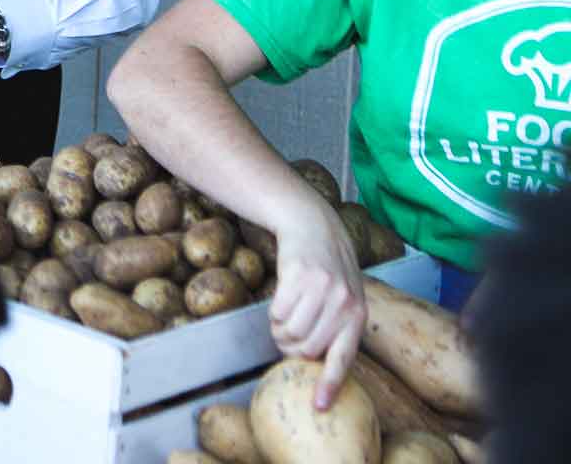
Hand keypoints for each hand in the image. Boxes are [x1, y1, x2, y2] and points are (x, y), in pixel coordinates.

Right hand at [268, 196, 366, 408]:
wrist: (313, 225)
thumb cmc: (326, 268)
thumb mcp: (344, 298)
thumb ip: (337, 328)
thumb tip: (317, 364)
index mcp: (358, 316)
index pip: (343, 358)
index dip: (329, 384)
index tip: (318, 405)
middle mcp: (344, 304)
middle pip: (307, 348)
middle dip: (290, 347)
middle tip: (285, 336)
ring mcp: (323, 291)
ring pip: (289, 332)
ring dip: (279, 329)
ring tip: (282, 316)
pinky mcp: (300, 277)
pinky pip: (277, 312)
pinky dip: (272, 312)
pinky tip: (280, 300)